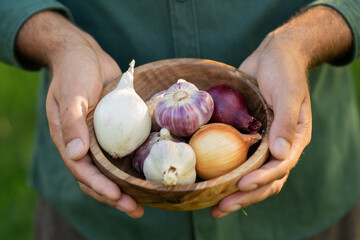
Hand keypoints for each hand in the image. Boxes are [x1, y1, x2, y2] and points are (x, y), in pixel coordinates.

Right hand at [46, 36, 143, 217]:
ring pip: (111, 171)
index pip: (82, 171)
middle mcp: (84, 144)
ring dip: (125, 187)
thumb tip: (75, 155)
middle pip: (98, 178)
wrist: (86, 54)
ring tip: (144, 202)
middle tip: (137, 209)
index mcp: (68, 140)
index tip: (117, 196)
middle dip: (115, 196)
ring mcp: (100, 139)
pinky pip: (123, 153)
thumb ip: (72, 122)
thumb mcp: (72, 93)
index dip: (99, 186)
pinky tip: (147, 176)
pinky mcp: (115, 131)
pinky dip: (132, 167)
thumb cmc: (75, 70)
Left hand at [212, 33, 311, 217]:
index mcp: (295, 139)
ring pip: (249, 173)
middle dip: (245, 196)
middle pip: (265, 179)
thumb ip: (286, 122)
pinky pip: (236, 157)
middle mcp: (279, 145)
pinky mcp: (246, 135)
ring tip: (214, 206)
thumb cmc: (284, 70)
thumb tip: (281, 154)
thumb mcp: (288, 93)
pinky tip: (210, 180)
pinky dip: (226, 171)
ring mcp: (262, 142)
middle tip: (221, 208)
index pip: (281, 167)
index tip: (242, 185)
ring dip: (233, 191)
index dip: (262, 179)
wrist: (273, 55)